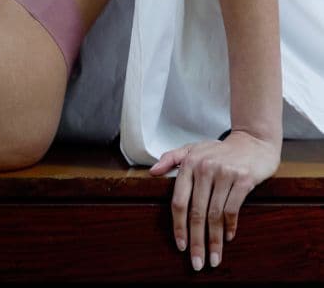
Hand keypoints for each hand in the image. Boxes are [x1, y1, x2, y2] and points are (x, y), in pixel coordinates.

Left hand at [149, 130, 280, 270]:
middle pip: (196, 212)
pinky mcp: (243, 179)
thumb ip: (171, 158)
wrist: (253, 142)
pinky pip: (232, 209)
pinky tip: (229, 238)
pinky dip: (230, 226)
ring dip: (215, 241)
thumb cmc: (220, 150)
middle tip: (197, 263)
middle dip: (196, 241)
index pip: (179, 201)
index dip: (179, 226)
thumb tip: (152, 172)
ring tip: (214, 259)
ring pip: (215, 215)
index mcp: (189, 163)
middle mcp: (205, 168)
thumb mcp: (193, 149)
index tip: (180, 246)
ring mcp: (224, 173)